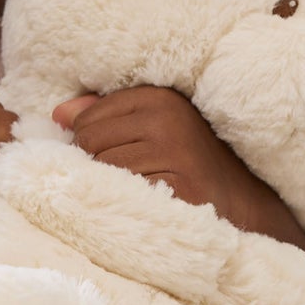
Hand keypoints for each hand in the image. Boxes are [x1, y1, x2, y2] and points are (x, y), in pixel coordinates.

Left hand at [52, 87, 304, 262]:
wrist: (245, 205)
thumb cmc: (190, 165)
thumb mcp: (156, 127)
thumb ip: (107, 113)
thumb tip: (59, 114)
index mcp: (159, 98)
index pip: (86, 118)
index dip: (89, 143)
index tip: (116, 156)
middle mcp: (166, 118)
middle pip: (87, 143)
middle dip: (96, 164)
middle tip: (127, 179)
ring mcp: (173, 152)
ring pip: (101, 169)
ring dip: (109, 187)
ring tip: (137, 192)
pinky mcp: (176, 186)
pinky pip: (121, 195)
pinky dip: (123, 204)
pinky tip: (144, 206)